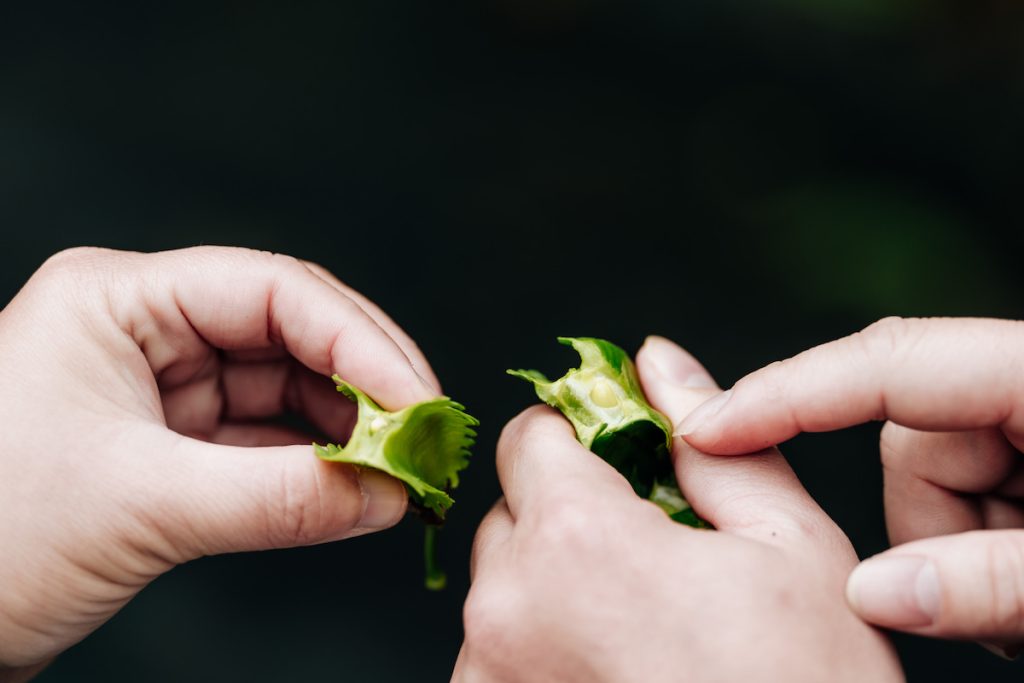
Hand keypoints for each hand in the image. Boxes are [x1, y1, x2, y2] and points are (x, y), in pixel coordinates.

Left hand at [0, 247, 437, 680]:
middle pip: (289, 334)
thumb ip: (280, 498)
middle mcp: (145, 330)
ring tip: (401, 472)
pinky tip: (356, 490)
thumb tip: (389, 494)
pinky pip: (264, 443)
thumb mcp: (141, 507)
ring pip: (284, 390)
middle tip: (425, 440)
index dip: (359, 341)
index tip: (418, 402)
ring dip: (347, 431)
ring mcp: (161, 387)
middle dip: (363, 387)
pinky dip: (314, 467)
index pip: (271, 291)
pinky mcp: (171, 445)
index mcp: (119, 299)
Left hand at [453, 336, 900, 682]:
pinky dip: (537, 647)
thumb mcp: (790, 550)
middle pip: (511, 513)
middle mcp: (506, 606)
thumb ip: (712, 444)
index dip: (578, 438)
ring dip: (552, 587)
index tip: (617, 465)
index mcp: (577, 540)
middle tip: (645, 560)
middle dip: (567, 518)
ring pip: (501, 585)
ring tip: (637, 630)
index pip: (527, 435)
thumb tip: (660, 362)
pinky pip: (493, 652)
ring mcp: (487, 674)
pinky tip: (611, 671)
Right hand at [677, 317, 1023, 653]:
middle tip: (994, 609)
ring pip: (925, 475)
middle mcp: (1016, 382)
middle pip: (906, 437)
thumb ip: (984, 580)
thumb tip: (871, 595)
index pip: (884, 362)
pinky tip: (1018, 591)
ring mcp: (1020, 418)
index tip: (703, 432)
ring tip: (1019, 607)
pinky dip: (969, 547)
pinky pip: (957, 494)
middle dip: (923, 527)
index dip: (783, 396)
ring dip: (948, 545)